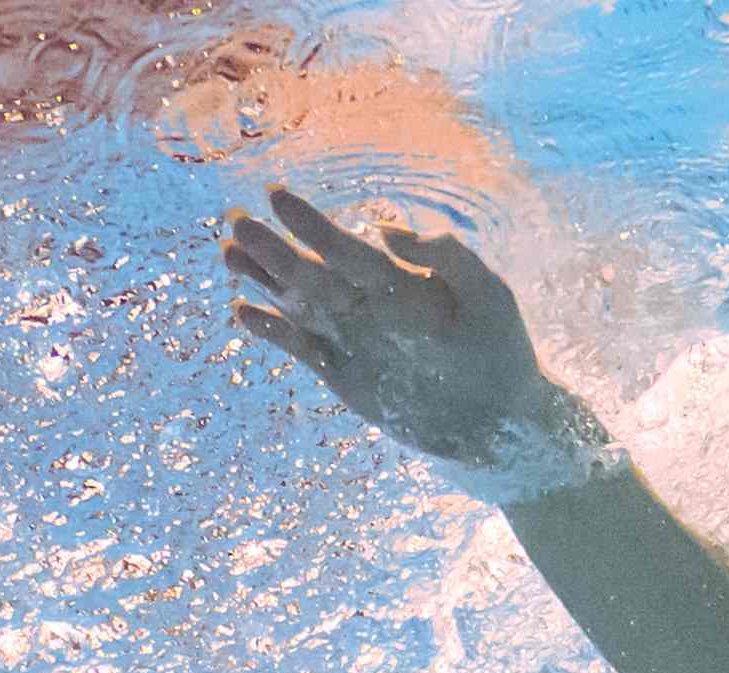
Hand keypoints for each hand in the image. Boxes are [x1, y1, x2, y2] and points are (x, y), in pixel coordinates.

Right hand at [217, 189, 577, 479]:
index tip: (275, 196)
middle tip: (234, 220)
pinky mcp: (343, 374)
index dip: (310, 223)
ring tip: (227, 254)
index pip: (344, 246)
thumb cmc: (502, 351)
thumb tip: (386, 230)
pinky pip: (302, 349)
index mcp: (397, 279)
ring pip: (297, 303)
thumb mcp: (488, 294)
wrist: (500, 421)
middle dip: (272, 247)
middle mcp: (367, 304)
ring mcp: (352, 339)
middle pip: (310, 270)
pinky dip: (274, 332)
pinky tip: (244, 313)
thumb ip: (446, 255)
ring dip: (262, 280)